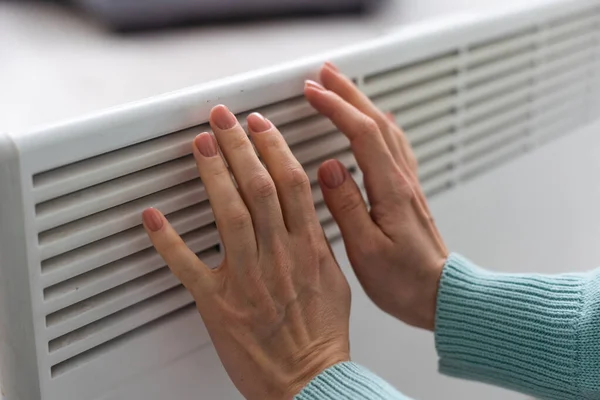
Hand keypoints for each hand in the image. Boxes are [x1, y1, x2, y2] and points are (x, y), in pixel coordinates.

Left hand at [142, 105, 350, 399]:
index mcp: (307, 248)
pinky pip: (188, 266)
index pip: (291, 182)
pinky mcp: (219, 302)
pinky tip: (154, 216)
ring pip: (228, 212)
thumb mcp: (334, 280)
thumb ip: (319, 241)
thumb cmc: (321, 336)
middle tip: (222, 118)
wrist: (308, 380)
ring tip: (200, 145)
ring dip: (212, 173)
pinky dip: (167, 239)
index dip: (273, 146)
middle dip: (238, 144)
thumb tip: (309, 211)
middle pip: (258, 185)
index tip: (259, 124)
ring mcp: (247, 277)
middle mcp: (278, 255)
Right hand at [304, 63, 448, 330]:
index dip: (336, 107)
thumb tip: (329, 168)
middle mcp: (403, 181)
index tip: (312, 91)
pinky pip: (395, 146)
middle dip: (349, 93)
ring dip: (364, 104)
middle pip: (376, 122)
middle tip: (325, 74)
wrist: (441, 297)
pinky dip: (381, 125)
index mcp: (391, 190)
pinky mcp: (408, 194)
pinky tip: (378, 125)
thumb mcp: (367, 250)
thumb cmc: (406, 282)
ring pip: (387, 130)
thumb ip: (346, 207)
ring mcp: (408, 185)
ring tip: (345, 89)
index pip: (361, 134)